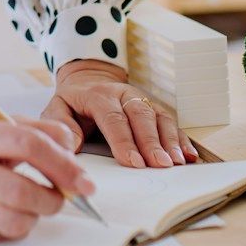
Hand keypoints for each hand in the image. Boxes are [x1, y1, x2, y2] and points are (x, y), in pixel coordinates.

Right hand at [0, 116, 93, 241]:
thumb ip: (38, 130)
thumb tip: (71, 148)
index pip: (27, 144)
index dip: (62, 164)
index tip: (83, 180)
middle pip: (21, 188)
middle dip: (56, 196)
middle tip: (70, 196)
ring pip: (14, 217)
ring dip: (39, 213)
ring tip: (41, 202)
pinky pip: (3, 231)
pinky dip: (21, 223)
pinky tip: (18, 211)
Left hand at [42, 59, 199, 168]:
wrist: (88, 80)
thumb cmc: (73, 102)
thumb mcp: (57, 108)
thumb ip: (60, 125)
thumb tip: (71, 146)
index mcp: (99, 95)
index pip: (113, 119)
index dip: (124, 141)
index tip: (133, 162)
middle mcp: (124, 95)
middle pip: (141, 117)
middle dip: (152, 142)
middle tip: (161, 165)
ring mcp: (142, 100)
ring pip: (160, 118)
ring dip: (170, 141)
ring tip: (178, 162)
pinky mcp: (153, 108)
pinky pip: (170, 122)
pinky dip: (181, 139)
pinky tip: (189, 155)